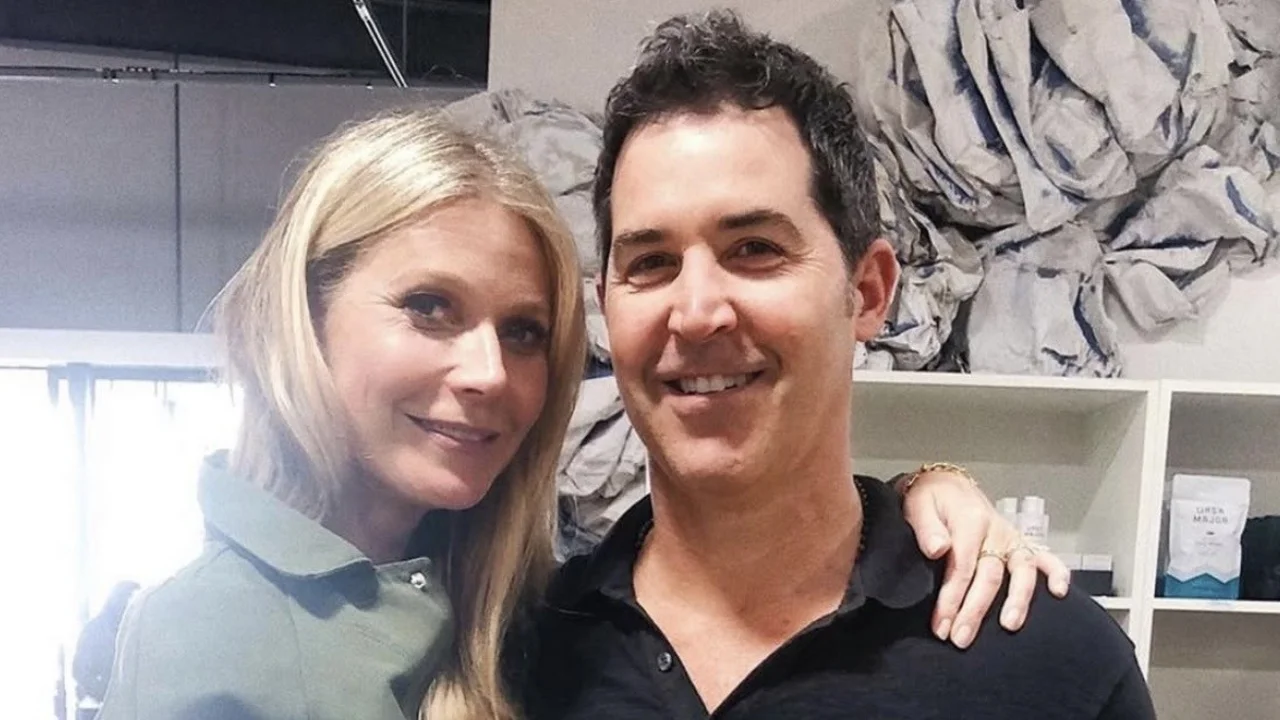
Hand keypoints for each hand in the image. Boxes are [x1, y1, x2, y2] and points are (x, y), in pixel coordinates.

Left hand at [899, 466, 1070, 649]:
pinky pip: (1045, 557)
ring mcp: (1011, 538)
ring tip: (1010, 625)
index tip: (941, 626)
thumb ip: (927, 528)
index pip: (962, 565)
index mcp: (969, 520)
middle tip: (961, 638)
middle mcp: (995, 530)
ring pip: (1022, 570)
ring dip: (1017, 599)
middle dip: (975, 610)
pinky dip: (1056, 573)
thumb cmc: (930, 499)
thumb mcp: (918, 507)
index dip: (951, 599)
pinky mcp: (1020, 543)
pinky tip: (1059, 593)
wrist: (946, 485)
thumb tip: (936, 548)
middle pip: (990, 575)